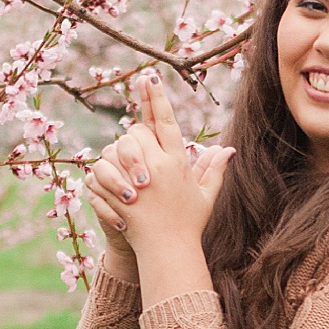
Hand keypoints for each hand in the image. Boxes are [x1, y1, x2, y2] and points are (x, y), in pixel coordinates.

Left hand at [85, 75, 231, 294]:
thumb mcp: (206, 196)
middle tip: (137, 157)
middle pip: (136, 131)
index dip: (156, 96)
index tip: (148, 75)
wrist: (169, 253)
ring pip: (115, 148)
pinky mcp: (119, 193)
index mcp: (178, 162)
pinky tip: (110, 186)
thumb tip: (228, 150)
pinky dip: (101, 175)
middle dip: (134, 139)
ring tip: (125, 176)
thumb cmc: (189, 225)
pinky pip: (100, 170)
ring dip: (116, 157)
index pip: (166, 120)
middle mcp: (158, 166)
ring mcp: (136, 180)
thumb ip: (214, 170)